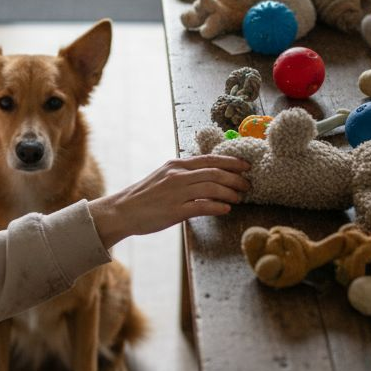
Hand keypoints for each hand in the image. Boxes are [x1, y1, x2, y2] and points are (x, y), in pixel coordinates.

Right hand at [88, 155, 249, 248]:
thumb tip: (207, 175)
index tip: (246, 166)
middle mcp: (177, 175)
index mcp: (176, 165)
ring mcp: (176, 193)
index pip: (210, 159)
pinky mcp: (174, 211)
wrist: (122, 211)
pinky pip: (201, 206)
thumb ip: (184, 174)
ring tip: (239, 198)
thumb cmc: (145, 196)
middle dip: (235, 178)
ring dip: (230, 193)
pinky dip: (217, 206)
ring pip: (211, 188)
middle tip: (248, 185)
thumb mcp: (164, 176)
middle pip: (215, 173)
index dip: (231, 162)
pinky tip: (226, 209)